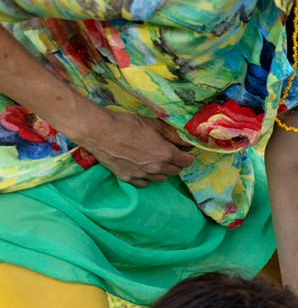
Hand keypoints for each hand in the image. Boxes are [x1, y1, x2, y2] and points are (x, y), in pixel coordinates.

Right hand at [75, 108, 193, 186]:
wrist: (100, 132)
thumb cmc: (127, 125)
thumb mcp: (154, 125)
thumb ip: (172, 135)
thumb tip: (185, 141)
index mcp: (165, 154)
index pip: (187, 162)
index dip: (187, 156)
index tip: (184, 151)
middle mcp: (156, 168)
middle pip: (176, 171)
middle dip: (176, 163)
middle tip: (169, 153)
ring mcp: (141, 175)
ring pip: (161, 179)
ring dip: (162, 171)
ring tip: (155, 160)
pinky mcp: (128, 178)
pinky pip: (144, 183)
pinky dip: (147, 177)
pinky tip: (142, 167)